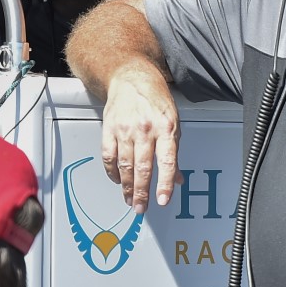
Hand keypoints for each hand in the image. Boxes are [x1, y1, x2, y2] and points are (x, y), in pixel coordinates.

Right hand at [99, 64, 183, 211]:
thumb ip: (174, 152)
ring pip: (124, 165)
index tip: (163, 200)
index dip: (164, 183)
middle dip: (142, 192)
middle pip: (143, 167)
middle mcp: (145, 130)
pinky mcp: (108, 128)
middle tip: (141, 208)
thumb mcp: (174, 123)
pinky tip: (116, 180)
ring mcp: (125, 129)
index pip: (167, 162)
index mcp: (166, 128)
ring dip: (126, 186)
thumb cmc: (156, 101)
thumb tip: (177, 179)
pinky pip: (108, 155)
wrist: (131, 78)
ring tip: (129, 200)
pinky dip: (112, 171)